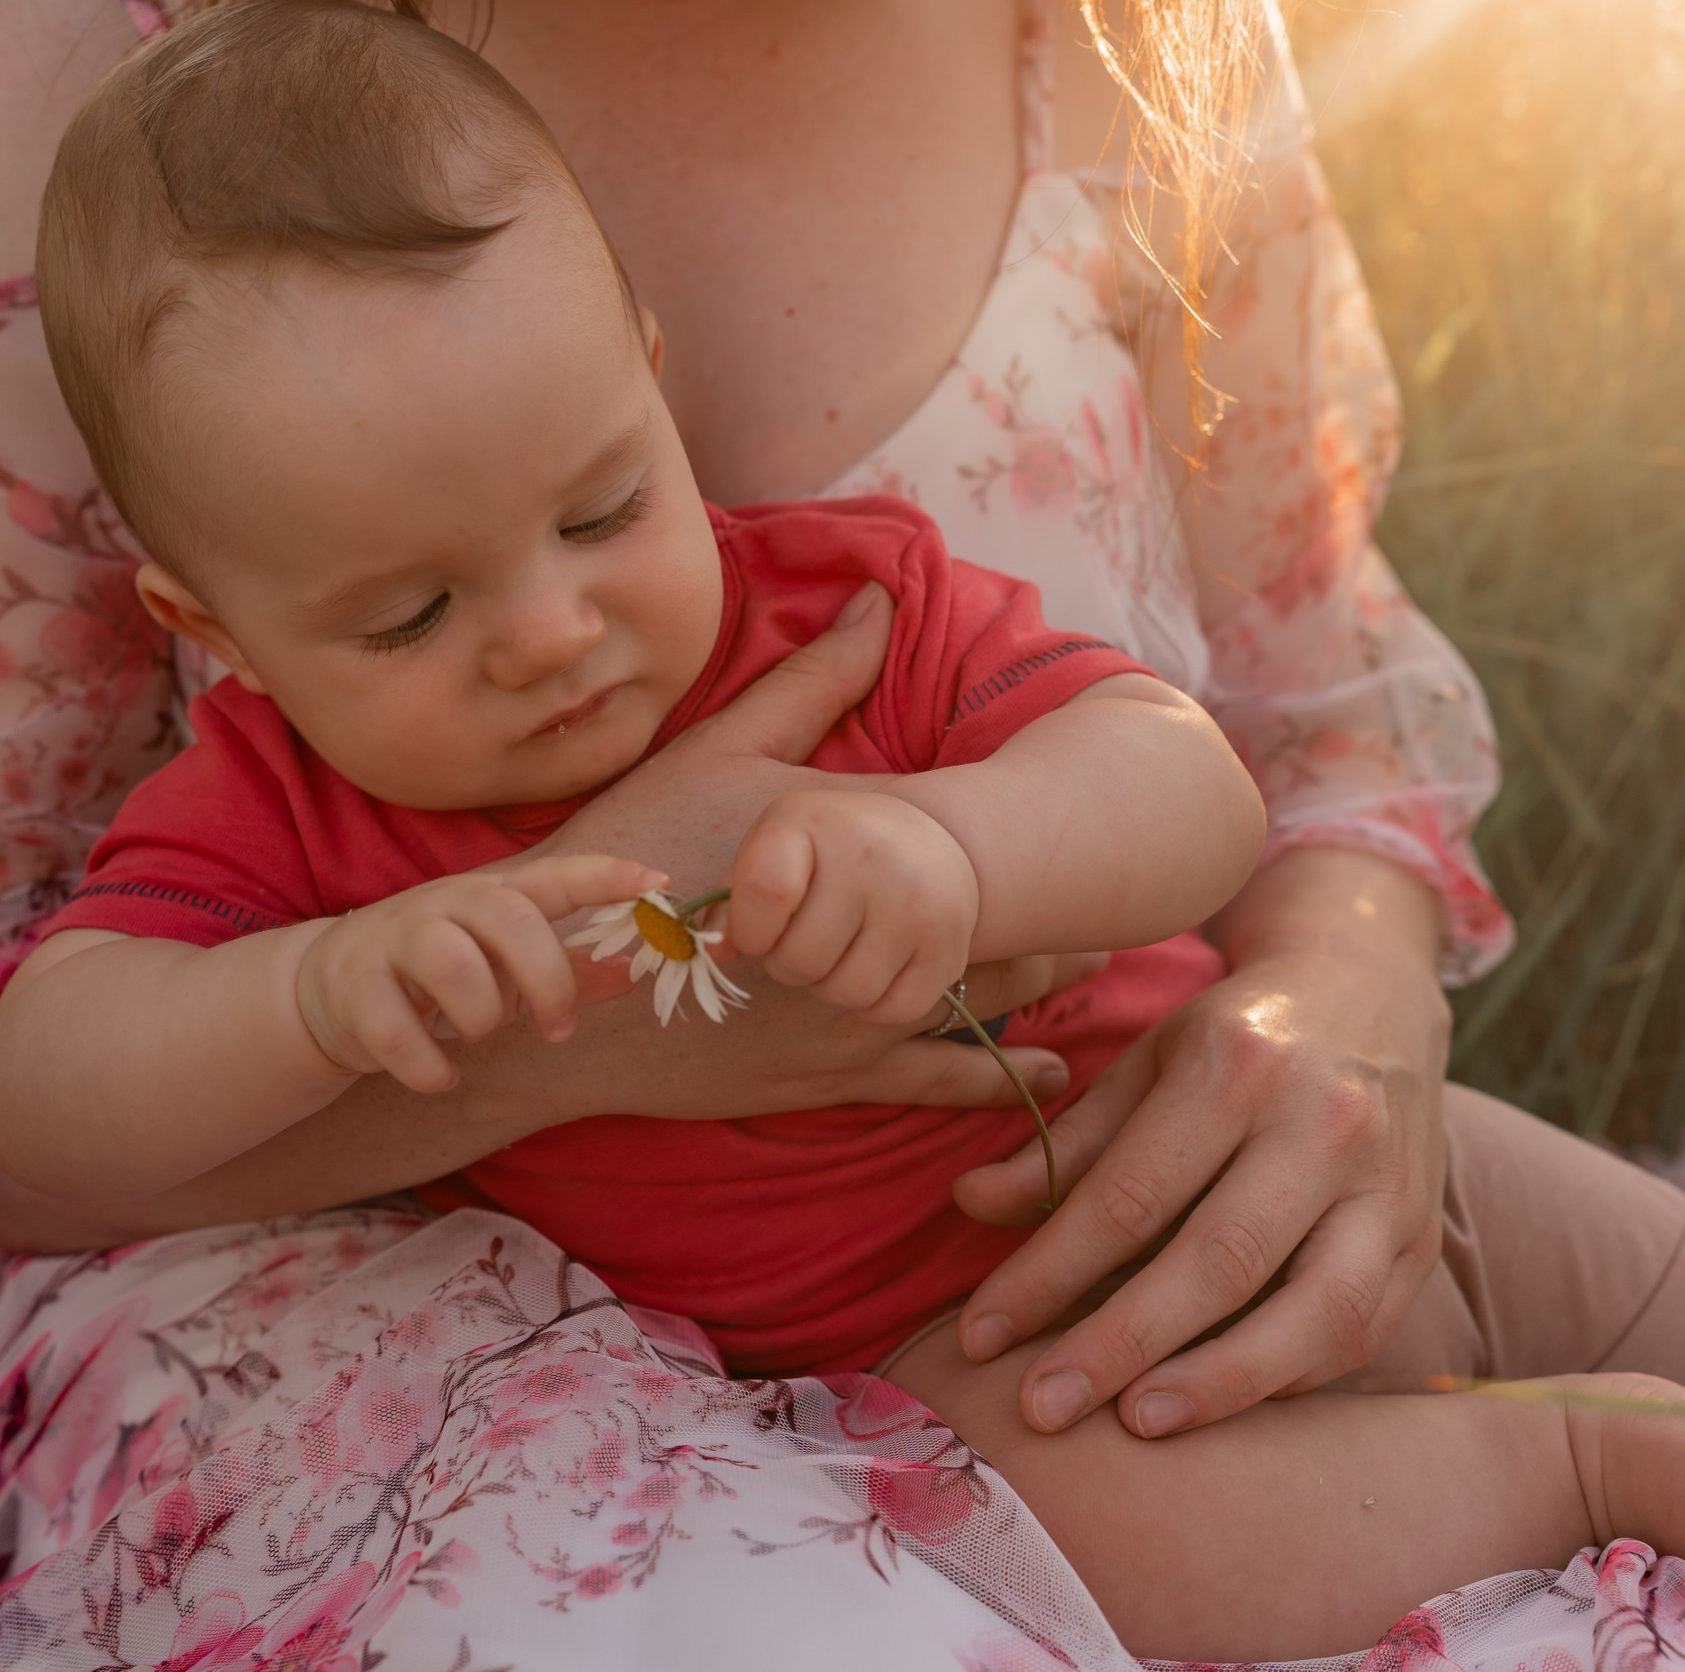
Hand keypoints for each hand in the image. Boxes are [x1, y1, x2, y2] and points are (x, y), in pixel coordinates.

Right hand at [298, 855, 664, 1092]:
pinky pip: (401, 1034)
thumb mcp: (504, 962)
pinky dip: (431, 1069)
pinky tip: (440, 1075)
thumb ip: (569, 968)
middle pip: (511, 919)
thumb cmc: (438, 970)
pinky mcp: (354, 987)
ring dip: (481, 1018)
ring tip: (477, 1035)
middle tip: (557, 1028)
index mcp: (490, 894)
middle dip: (548, 980)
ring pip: (454, 967)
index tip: (658, 884)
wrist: (330, 985)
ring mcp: (394, 940)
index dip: (606, 877)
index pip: (555, 875)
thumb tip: (635, 973)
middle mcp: (443, 903)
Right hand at [521, 583, 1092, 1121]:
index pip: (983, 844)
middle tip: (1119, 897)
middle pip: (1003, 929)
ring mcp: (859, 1020)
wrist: (565, 987)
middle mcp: (879, 945)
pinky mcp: (830, 1077)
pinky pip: (935, 1082)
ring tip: (1089, 966)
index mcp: (865, 858)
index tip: (1097, 813)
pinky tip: (1043, 1076)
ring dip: (1041, 987)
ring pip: (985, 1005)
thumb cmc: (635, 857)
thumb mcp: (718, 750)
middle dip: (1060, 914)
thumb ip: (812, 682)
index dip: (1049, 832)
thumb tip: (881, 601)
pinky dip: (997, 1080)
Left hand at [723, 789, 976, 1026]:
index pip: (763, 892)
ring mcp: (918, 904)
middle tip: (804, 937)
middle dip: (788, 962)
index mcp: (812, 822)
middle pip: (798, 960)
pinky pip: (890, 1011)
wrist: (933, 841)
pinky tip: (875, 965)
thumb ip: (732, 897)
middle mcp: (872, 857)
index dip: (748, 930)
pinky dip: (874, 1002)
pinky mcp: (949, 948)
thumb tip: (712, 954)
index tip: (757, 929)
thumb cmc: (830, 849)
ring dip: (829, 985)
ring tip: (838, 950)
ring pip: (843, 993)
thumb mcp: (776, 846)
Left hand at [947, 850, 1450, 1437]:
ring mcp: (1389, 1184)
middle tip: (1042, 1407)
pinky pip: (1362, 1330)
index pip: (1129, 1195)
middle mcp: (1323, 1124)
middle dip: (1120, 1346)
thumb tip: (970, 1204)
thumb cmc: (1234, 1039)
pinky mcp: (1425, 1236)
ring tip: (1136, 1422)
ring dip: (1220, 1382)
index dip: (1048, 1275)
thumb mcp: (1142, 1063)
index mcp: (1236, 1067)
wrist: (1370, 990)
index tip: (981, 1335)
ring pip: (1314, 1312)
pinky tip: (1216, 1398)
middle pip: (1218, 1261)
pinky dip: (1287, 1377)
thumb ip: (1064, 1144)